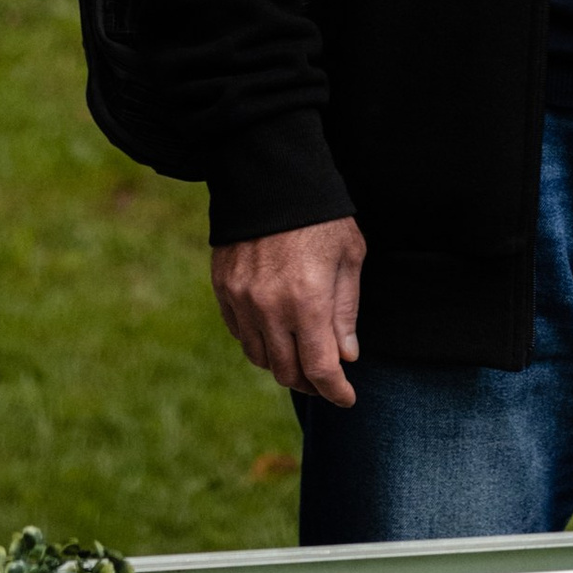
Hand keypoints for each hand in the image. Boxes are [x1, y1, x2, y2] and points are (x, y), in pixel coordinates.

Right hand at [212, 219, 365, 408]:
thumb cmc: (320, 214)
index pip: (320, 369)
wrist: (270, 174)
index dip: (336, 391)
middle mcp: (270, 306)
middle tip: (325, 379)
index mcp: (308, 300)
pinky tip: (275, 332)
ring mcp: (241, 298)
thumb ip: (345, 310)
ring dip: (282, 364)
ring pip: (260, 357)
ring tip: (300, 356)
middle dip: (310, 382)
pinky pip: (239, 332)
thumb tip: (346, 355)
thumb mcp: (349, 256)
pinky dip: (258, 341)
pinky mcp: (223, 287)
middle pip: (287, 371)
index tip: (347, 398)